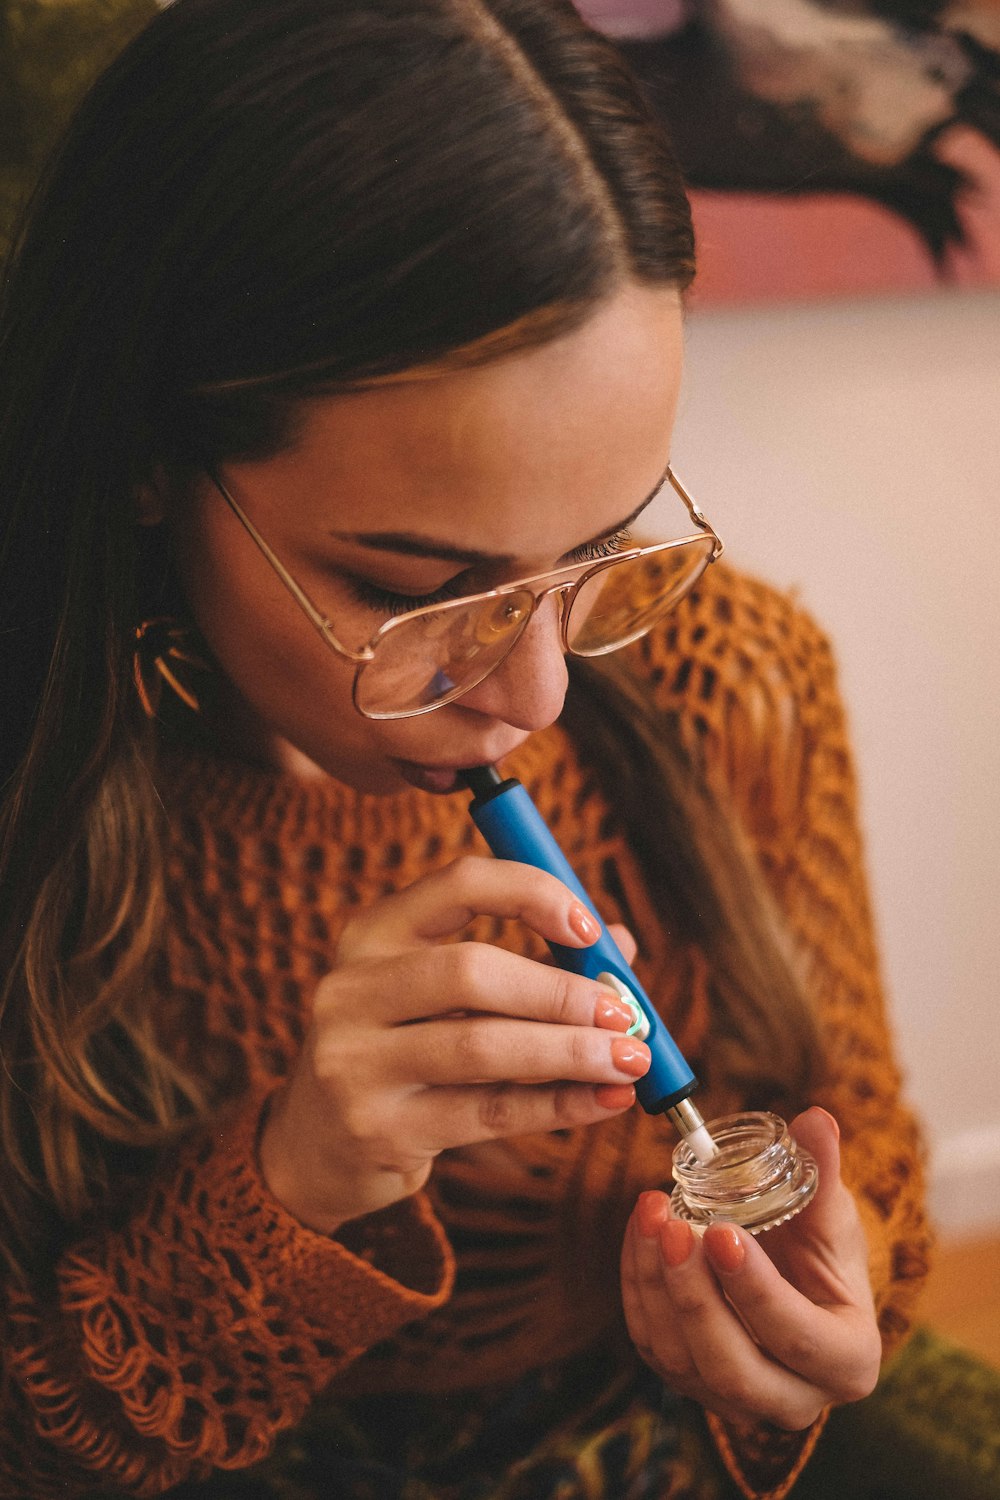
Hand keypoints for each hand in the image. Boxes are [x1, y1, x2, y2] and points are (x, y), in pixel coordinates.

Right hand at [260, 855, 645, 1231]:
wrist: (316, 1145)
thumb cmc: (401, 1050)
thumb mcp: (441, 996)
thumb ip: (526, 964)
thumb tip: (621, 949)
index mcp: (372, 933)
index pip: (458, 884)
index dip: (531, 894)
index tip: (589, 928)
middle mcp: (352, 989)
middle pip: (470, 970)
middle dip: (559, 991)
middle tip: (622, 1011)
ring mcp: (355, 1062)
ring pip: (481, 1046)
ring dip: (570, 1052)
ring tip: (629, 1059)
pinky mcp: (378, 1129)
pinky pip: (487, 1112)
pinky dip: (557, 1105)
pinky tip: (603, 1101)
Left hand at [621, 1107, 881, 1429]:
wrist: (794, 1279)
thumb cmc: (820, 1248)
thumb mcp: (830, 1213)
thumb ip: (822, 1170)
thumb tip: (816, 1119)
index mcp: (846, 1360)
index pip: (798, 1338)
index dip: (756, 1290)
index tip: (720, 1230)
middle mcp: (794, 1398)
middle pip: (733, 1368)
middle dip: (694, 1296)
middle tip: (673, 1225)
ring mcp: (735, 1398)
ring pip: (681, 1359)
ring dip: (656, 1284)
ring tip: (652, 1211)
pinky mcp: (689, 1381)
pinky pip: (651, 1341)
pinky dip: (638, 1284)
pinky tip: (641, 1228)